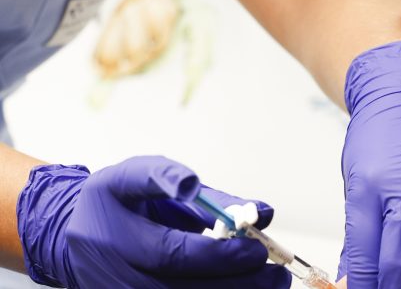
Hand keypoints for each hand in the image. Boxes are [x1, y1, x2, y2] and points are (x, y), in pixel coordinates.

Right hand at [16, 156, 290, 287]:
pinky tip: (245, 288)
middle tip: (275, 271)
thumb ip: (188, 185)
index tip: (255, 247)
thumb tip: (253, 208)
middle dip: (236, 282)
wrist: (74, 232)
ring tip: (272, 284)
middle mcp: (117, 277)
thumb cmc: (114, 200)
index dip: (218, 255)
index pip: (172, 254)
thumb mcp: (140, 175)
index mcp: (116, 236)